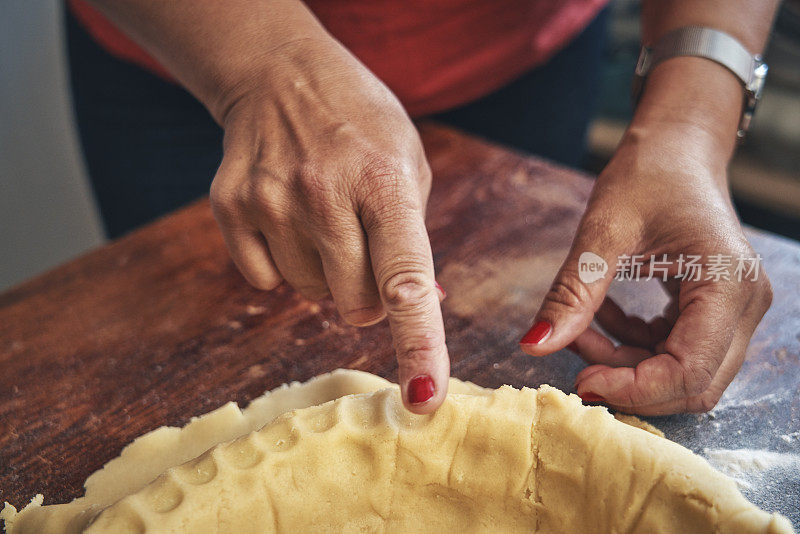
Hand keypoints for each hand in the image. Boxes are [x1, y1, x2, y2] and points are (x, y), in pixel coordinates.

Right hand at [209, 37, 447, 412]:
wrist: (280, 75)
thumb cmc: (360, 124)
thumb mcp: (409, 163)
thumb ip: (412, 238)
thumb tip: (416, 306)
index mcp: (384, 182)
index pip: (405, 281)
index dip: (418, 345)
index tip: (424, 397)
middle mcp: (324, 193)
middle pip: (354, 305)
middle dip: (368, 297)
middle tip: (366, 251)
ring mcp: (271, 200)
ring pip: (310, 293)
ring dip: (326, 275)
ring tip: (325, 219)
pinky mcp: (230, 207)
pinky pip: (265, 280)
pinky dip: (283, 264)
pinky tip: (289, 219)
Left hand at [519, 124, 771, 414]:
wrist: (676, 148)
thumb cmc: (648, 174)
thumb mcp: (602, 230)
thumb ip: (573, 292)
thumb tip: (533, 345)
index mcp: (727, 284)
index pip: (689, 370)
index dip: (634, 389)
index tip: (581, 379)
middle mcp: (744, 305)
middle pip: (693, 383)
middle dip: (631, 382)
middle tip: (578, 358)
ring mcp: (735, 309)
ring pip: (683, 373)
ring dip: (628, 365)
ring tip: (583, 329)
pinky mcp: (715, 309)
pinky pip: (675, 351)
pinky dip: (634, 347)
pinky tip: (603, 317)